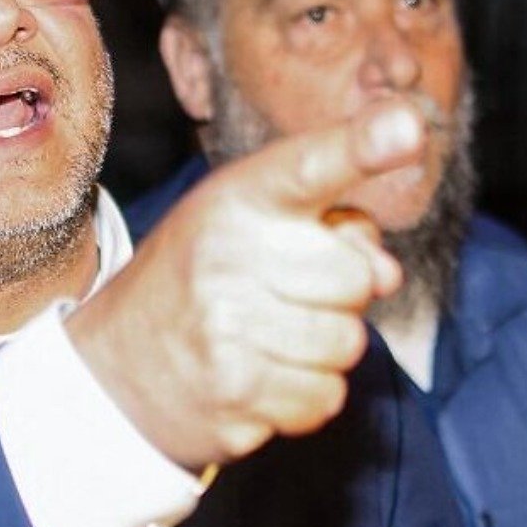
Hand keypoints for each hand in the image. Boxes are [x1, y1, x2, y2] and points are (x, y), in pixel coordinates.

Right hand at [67, 98, 425, 468]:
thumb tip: (388, 274)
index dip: (363, 146)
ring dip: (323, 350)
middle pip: (356, 280)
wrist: (116, 362)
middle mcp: (227, 258)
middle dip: (338, 295)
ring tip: (271, 337)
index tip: (410, 128)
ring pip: (347, 345)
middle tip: (285, 295)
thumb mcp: (247, 224)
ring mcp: (227, 329)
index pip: (307, 167)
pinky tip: (263, 376)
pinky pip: (325, 398)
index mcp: (234, 202)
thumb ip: (330, 226)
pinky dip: (305, 395)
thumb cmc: (199, 279)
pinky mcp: (234, 394)